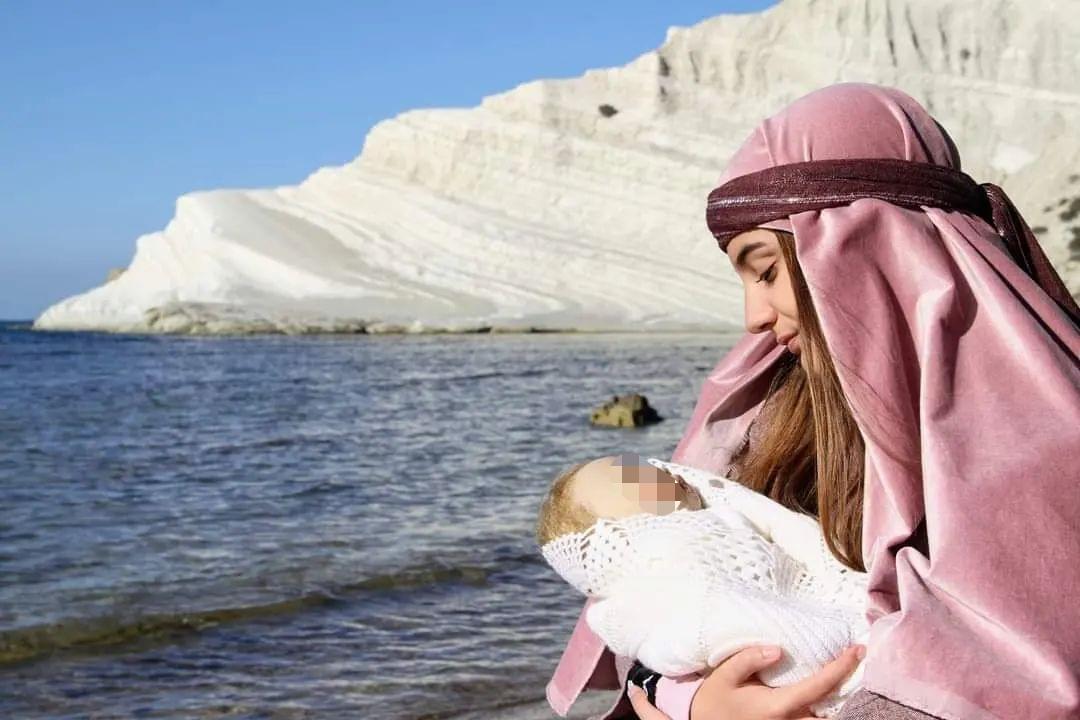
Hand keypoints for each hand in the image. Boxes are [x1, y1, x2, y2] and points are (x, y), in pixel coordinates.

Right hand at [625, 645, 863, 719]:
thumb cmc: (715, 700)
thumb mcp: (725, 675)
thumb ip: (750, 658)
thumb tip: (778, 649)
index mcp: (777, 706)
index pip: (818, 686)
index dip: (841, 668)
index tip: (858, 649)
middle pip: (831, 708)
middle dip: (845, 686)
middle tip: (855, 659)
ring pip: (823, 717)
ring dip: (834, 698)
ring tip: (843, 670)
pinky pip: (811, 718)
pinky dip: (822, 706)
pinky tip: (824, 687)